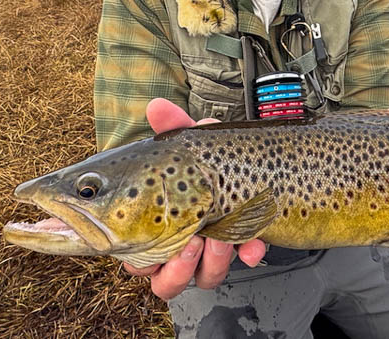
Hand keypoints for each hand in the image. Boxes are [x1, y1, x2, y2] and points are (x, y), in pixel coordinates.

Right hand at [120, 98, 265, 299]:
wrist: (252, 162)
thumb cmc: (206, 158)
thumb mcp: (191, 142)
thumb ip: (174, 125)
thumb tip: (158, 107)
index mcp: (153, 229)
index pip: (134, 260)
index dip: (137, 263)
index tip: (150, 250)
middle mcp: (177, 248)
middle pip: (164, 281)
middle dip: (177, 268)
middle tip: (190, 242)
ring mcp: (211, 252)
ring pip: (201, 279)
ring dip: (211, 263)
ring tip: (219, 238)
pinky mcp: (240, 250)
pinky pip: (242, 266)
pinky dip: (247, 254)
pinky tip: (254, 245)